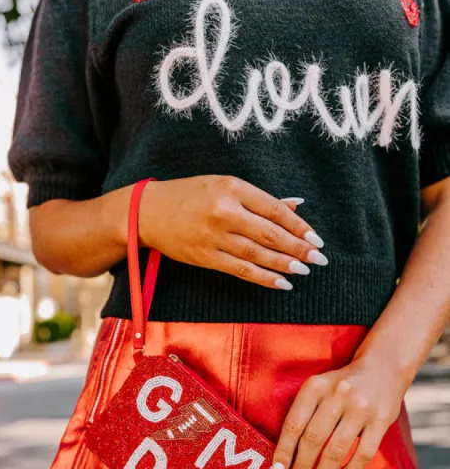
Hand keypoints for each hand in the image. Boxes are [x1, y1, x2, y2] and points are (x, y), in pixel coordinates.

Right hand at [137, 175, 327, 290]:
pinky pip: (241, 270)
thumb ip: (260, 199)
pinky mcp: (205, 257)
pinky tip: (282, 283)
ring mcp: (214, 236)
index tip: (316, 238)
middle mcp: (224, 211)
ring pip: (257, 254)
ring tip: (304, 270)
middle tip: (319, 258)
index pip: (275, 209)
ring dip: (284, 265)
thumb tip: (296, 207)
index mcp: (232, 187)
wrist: (149, 212)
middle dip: (298, 248)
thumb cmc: (191, 195)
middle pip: (270, 233)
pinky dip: (264, 278)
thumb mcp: (224, 185)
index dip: (299, 227)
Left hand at [270, 357, 409, 468]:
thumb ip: (304, 415)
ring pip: (337, 450)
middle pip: (313, 440)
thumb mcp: (318, 389)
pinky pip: (364, 453)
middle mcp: (337, 394)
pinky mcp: (382, 420)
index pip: (293, 424)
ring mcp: (361, 407)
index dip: (284, 452)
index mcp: (315, 386)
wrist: (384, 367)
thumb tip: (288, 458)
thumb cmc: (341, 386)